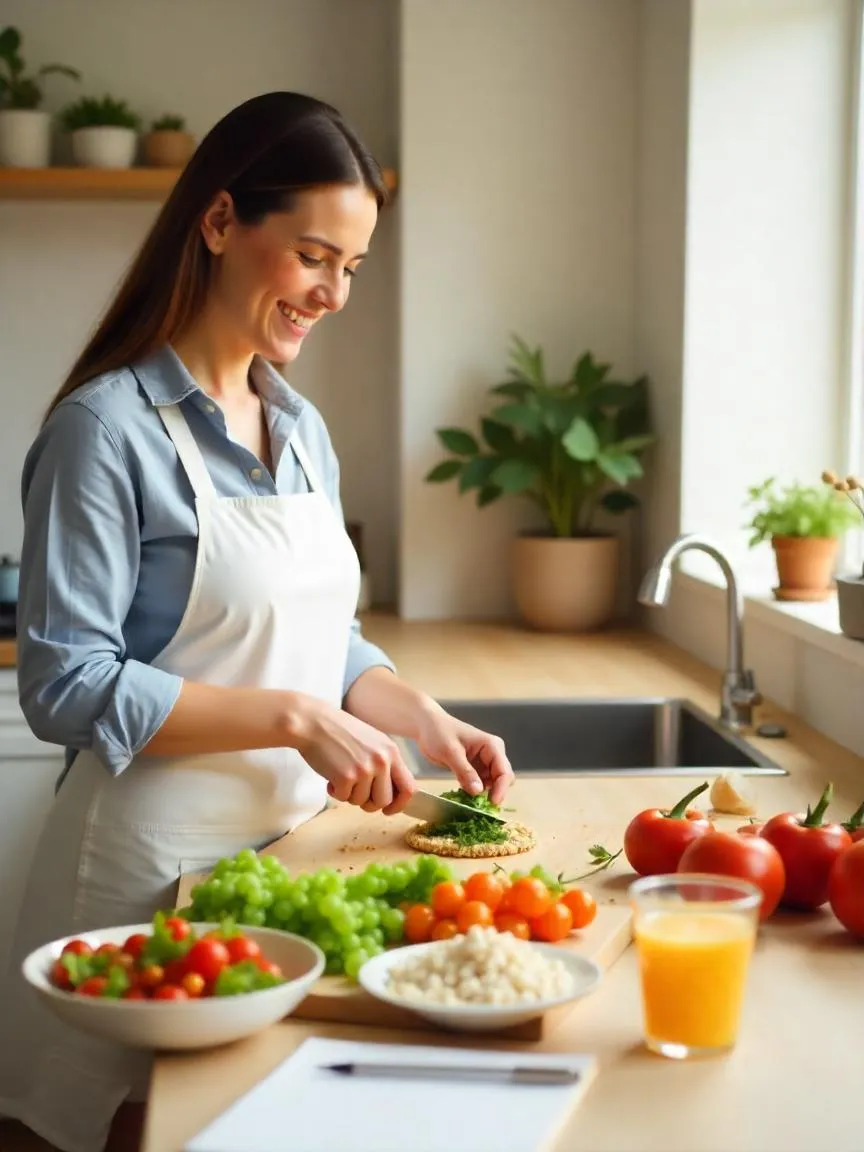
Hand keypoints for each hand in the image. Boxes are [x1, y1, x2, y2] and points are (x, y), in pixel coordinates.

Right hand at [293, 698, 416, 814]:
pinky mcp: (346, 776)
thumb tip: (391, 792)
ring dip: (350, 795)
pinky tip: (330, 776)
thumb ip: (384, 763)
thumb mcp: (371, 742)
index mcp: (391, 751)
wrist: (312, 722)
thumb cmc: (338, 732)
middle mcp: (382, 761)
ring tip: (340, 776)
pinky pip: (344, 798)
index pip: (409, 787)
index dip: (399, 804)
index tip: (388, 809)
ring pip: (363, 802)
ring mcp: (365, 769)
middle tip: (356, 793)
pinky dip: (335, 792)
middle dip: (369, 803)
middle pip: (385, 800)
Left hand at [415, 706, 513, 805]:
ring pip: (492, 785)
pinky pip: (480, 785)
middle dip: (494, 793)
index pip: (504, 771)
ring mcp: (484, 763)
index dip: (501, 789)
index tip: (492, 804)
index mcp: (492, 746)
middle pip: (502, 780)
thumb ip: (465, 771)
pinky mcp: (475, 769)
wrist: (427, 726)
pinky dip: (474, 793)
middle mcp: (492, 754)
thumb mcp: (450, 751)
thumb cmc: (438, 732)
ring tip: (470, 804)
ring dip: (483, 795)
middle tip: (480, 807)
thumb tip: (478, 791)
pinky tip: (464, 797)